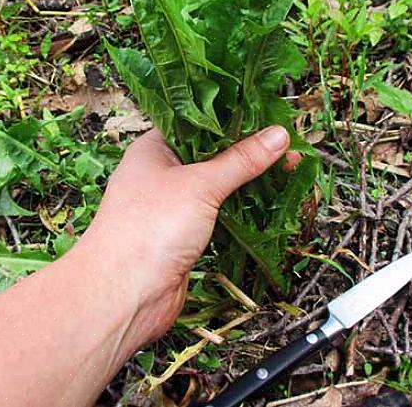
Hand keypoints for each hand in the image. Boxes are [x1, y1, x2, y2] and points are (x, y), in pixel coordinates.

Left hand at [72, 126, 293, 348]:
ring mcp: (173, 207)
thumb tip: (277, 135)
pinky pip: (219, 216)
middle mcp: (161, 174)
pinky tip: (267, 205)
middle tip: (288, 148)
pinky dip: (241, 211)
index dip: (234, 119)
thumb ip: (241, 160)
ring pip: (218, 187)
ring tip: (287, 172)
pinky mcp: (184, 236)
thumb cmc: (147, 230)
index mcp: (154, 149)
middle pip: (212, 156)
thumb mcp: (200, 184)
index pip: (198, 122)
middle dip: (249, 154)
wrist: (124, 295)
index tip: (269, 117)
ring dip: (248, 184)